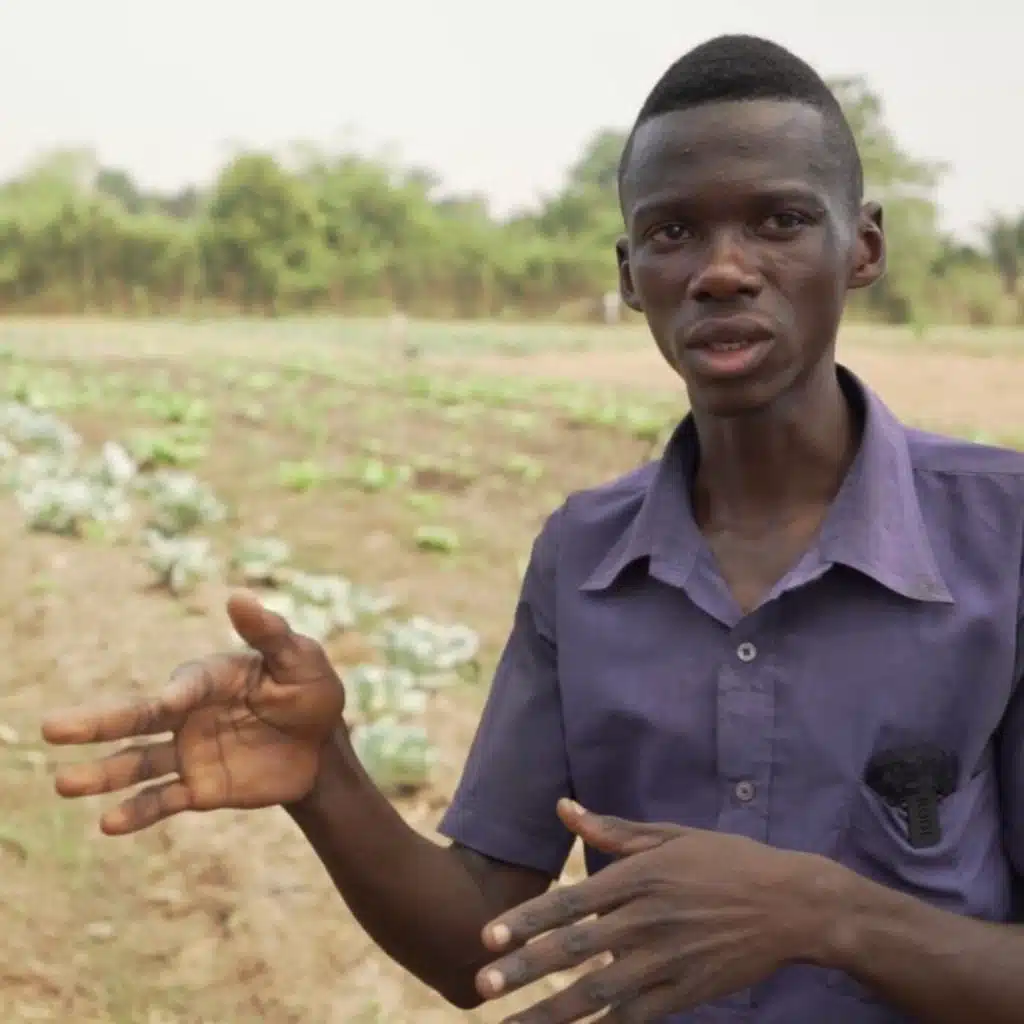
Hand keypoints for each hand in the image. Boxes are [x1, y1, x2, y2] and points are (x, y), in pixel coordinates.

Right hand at [41, 590, 345, 834]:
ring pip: (137, 763)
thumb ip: (270, 634)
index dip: (180, 693)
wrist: (323, 747)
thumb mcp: (300, 659)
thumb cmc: (311, 691)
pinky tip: (109, 824)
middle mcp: (188, 714)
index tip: (172, 703)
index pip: (187, 685)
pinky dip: (137, 812)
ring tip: (63, 783)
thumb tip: (238, 597)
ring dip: (102, 774)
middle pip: (137, 719)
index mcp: (211, 678)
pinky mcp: (198, 789)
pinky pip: (161, 800)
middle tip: (51, 728)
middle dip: (96, 723)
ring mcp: (189, 752)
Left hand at [475, 800, 834, 1022]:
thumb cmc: (725, 861)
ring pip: (598, 993)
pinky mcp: (687, 992)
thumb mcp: (670, 836)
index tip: (488, 936)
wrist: (791, 904)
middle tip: (483, 987)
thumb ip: (613, 830)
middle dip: (526, 970)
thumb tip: (565, 807)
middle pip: (575, 949)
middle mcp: (647, 920)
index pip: (571, 901)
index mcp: (639, 878)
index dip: (527, 920)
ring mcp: (667, 961)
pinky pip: (637, 1018)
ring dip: (551, 1012)